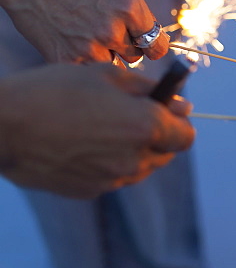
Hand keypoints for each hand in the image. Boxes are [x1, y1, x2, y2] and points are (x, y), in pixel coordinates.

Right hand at [0, 0, 168, 62]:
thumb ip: (136, 10)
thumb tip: (151, 34)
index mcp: (129, 8)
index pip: (157, 45)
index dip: (153, 45)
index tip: (148, 45)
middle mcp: (113, 30)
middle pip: (136, 57)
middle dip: (127, 47)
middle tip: (108, 33)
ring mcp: (89, 47)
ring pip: (113, 65)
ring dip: (106, 55)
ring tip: (89, 34)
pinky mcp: (66, 58)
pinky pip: (88, 70)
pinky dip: (84, 61)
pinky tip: (74, 41)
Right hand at [0, 63, 194, 197]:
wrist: (3, 125)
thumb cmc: (54, 91)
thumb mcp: (106, 76)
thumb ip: (150, 90)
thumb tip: (182, 103)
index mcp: (146, 126)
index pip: (185, 136)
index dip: (178, 123)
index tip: (166, 113)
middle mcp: (135, 158)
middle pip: (165, 154)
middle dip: (157, 137)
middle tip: (131, 117)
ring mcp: (112, 179)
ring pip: (140, 168)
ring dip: (134, 151)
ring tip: (101, 129)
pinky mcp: (90, 191)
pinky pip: (112, 177)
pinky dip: (107, 164)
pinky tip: (82, 145)